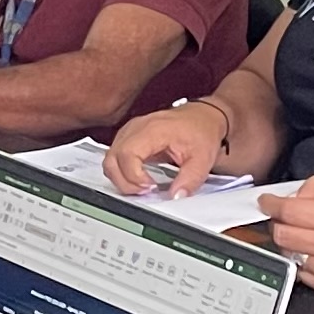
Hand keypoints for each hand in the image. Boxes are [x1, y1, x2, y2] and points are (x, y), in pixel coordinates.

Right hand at [105, 101, 228, 194]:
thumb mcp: (203, 158)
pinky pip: (115, 158)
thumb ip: (190, 179)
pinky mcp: (128, 137)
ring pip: (110, 160)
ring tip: (144, 186)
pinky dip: (122, 172)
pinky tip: (140, 178)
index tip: (150, 187)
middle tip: (146, 191)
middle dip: (125, 182)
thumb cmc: (201, 130)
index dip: (134, 177)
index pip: (127, 154)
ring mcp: (129, 131)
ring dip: (122, 179)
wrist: (202, 116)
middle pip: (112, 159)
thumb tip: (177, 196)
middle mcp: (136, 128)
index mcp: (153, 129)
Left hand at [254, 179, 313, 297]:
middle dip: (280, 223)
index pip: (288, 211)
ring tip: (311, 235)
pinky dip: (305, 262)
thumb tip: (294, 196)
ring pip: (290, 256)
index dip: (272, 204)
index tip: (267, 202)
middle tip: (289, 218)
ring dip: (292, 243)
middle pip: (282, 235)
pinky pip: (304, 274)